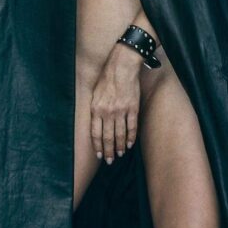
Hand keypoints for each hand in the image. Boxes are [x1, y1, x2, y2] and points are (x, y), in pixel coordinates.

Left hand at [90, 43, 143, 163]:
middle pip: (107, 137)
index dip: (97, 146)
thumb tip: (95, 123)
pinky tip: (129, 145)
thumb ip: (95, 109)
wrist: (121, 67)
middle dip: (108, 151)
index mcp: (96, 109)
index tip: (98, 154)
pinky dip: (130, 138)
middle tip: (109, 161)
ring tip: (119, 155)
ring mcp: (121, 111)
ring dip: (119, 147)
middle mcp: (107, 112)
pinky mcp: (132, 109)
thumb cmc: (106, 78)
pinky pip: (131, 127)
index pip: (95, 133)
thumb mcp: (94, 94)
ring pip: (119, 134)